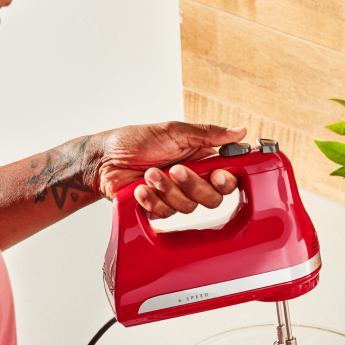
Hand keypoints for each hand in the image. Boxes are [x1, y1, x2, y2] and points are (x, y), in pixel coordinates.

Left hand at [94, 122, 246, 217]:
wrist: (104, 159)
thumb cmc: (135, 141)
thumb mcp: (174, 131)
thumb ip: (208, 134)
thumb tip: (239, 131)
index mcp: (200, 160)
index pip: (226, 178)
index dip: (226, 181)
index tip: (217, 175)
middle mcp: (190, 180)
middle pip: (212, 198)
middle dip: (192, 185)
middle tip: (175, 169)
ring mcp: (175, 196)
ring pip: (188, 207)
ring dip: (167, 189)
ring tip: (149, 173)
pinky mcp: (158, 208)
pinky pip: (165, 213)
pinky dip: (152, 199)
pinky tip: (140, 188)